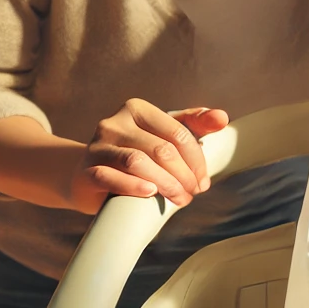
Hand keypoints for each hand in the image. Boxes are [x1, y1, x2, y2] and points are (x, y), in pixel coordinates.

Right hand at [69, 101, 227, 214]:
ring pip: (137, 162)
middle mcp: (114, 122)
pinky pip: (109, 177)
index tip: (204, 182)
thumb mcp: (163, 133)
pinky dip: (133, 186)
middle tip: (193, 194)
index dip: (196, 160)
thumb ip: (194, 123)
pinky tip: (150, 194)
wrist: (87, 175)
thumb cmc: (135, 152)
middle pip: (161, 149)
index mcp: (136, 108)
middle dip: (184, 176)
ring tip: (179, 199)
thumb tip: (223, 118)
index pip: (178, 132)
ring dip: (166, 184)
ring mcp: (96, 146)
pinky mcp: (85, 171)